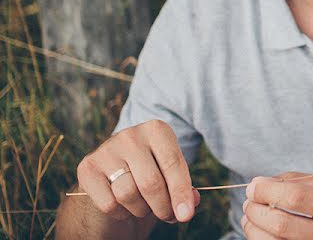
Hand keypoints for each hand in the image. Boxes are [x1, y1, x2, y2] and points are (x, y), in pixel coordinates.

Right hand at [75, 119, 198, 223]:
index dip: (181, 192)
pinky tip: (124, 206)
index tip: (186, 215)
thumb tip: (190, 203)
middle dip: (163, 206)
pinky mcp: (87, 168)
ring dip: (142, 210)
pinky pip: (109, 203)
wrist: (112, 175)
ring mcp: (106, 150)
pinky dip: (121, 213)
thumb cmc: (150, 173)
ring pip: (128, 193)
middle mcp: (130, 135)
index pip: (172, 163)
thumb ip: (183, 187)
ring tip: (145, 206)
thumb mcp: (170, 175)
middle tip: (168, 217)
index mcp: (157, 129)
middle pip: (151, 182)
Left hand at [242, 173, 312, 238]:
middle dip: (257, 210)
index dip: (268, 191)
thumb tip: (261, 183)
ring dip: (254, 229)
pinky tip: (259, 231)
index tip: (254, 186)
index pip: (296, 197)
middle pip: (282, 224)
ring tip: (250, 216)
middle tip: (249, 201)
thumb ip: (298, 181)